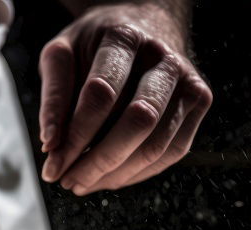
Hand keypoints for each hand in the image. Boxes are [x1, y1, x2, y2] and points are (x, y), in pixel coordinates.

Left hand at [38, 2, 211, 194]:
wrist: (145, 25)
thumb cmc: (96, 47)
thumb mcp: (63, 55)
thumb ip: (54, 97)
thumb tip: (50, 147)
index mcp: (125, 37)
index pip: (100, 95)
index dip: (74, 137)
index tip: (51, 167)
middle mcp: (164, 57)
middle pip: (138, 121)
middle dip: (98, 162)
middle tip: (68, 182)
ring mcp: (188, 80)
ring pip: (157, 145)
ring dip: (116, 175)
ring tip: (83, 184)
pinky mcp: (199, 101)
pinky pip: (171, 152)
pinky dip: (138, 173)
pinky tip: (109, 177)